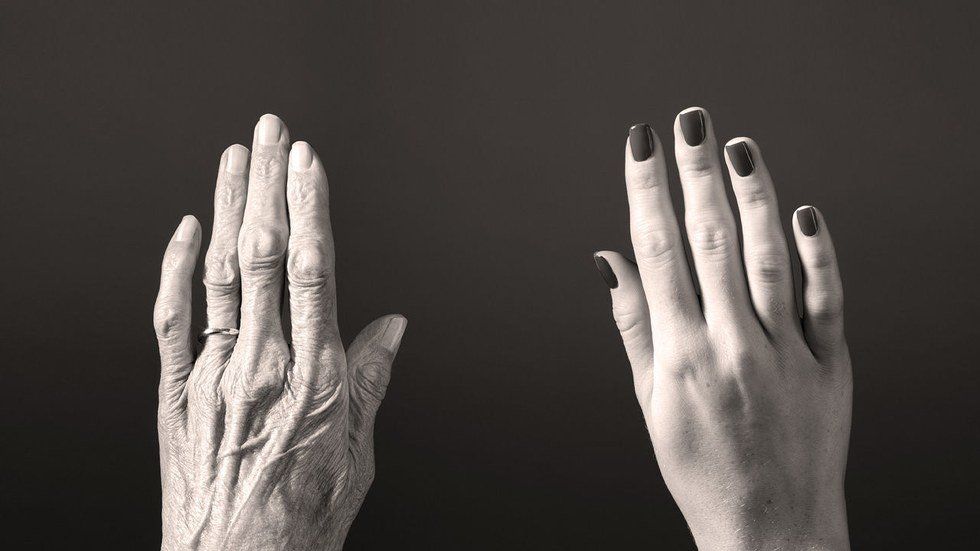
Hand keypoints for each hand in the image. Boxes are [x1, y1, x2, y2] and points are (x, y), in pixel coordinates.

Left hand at [153, 115, 406, 550]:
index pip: (315, 270)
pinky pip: (172, 318)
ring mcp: (216, 375)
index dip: (310, 208)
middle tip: (272, 132)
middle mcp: (265, 365)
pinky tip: (187, 228)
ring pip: (221, 273)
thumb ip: (373, 379)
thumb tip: (393, 324)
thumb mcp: (359, 452)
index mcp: (318, 377)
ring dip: (229, 209)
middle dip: (269, 186)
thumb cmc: (300, 517)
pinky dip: (177, 268)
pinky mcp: (177, 391)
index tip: (308, 163)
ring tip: (236, 158)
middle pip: (266, 256)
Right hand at [594, 108, 850, 549]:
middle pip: (710, 242)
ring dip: (753, 198)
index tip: (639, 146)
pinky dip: (818, 254)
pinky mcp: (830, 365)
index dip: (645, 191)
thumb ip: (634, 325)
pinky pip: (826, 300)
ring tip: (739, 148)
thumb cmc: (701, 470)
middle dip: (696, 174)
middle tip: (690, 122)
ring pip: (768, 259)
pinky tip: (803, 213)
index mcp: (680, 356)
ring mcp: (785, 354)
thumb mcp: (651, 402)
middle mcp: (731, 347)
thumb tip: (609, 262)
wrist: (770, 531)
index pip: (656, 253)